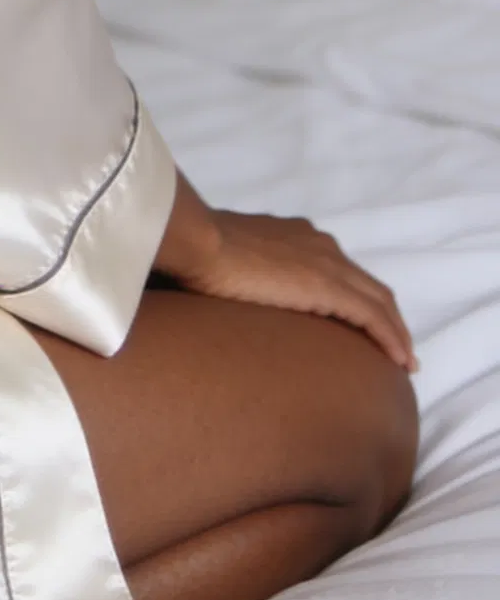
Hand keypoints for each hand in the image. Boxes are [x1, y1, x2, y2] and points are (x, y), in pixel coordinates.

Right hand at [155, 178, 417, 371]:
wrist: (196, 241)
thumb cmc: (197, 253)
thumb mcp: (225, 260)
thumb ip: (238, 273)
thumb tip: (222, 295)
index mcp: (296, 237)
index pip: (340, 270)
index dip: (358, 297)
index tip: (365, 325)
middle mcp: (319, 245)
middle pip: (368, 286)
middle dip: (387, 318)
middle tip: (398, 350)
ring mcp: (326, 264)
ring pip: (379, 301)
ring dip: (396, 332)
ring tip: (404, 361)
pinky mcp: (327, 287)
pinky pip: (372, 316)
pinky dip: (391, 338)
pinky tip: (399, 362)